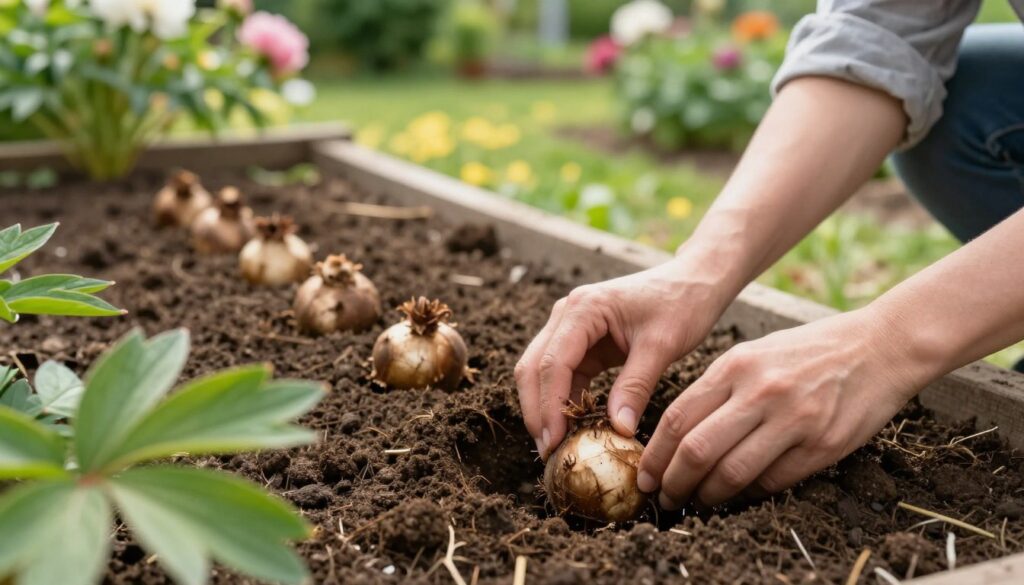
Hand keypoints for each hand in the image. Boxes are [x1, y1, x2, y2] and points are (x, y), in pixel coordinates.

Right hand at [514, 257, 731, 458]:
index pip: (553, 363)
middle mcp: (567, 314)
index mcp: (583, 308)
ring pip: (542, 373)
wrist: (693, 281)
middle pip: (534, 368)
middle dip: (537, 411)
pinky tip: (575, 428)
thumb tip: (617, 428)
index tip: (554, 443)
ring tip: (558, 447)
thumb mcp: (662, 345)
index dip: (549, 406)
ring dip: (547, 409)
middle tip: (548, 452)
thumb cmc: (682, 304)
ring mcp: (571, 327)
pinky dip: (565, 402)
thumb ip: (636, 386)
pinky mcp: (582, 342)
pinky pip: (564, 375)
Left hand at [637, 307, 932, 508]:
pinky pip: (773, 481)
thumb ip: (718, 387)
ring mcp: (793, 419)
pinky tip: (738, 495)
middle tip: (664, 497)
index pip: (678, 418)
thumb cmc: (810, 350)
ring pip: (732, 473)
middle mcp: (760, 392)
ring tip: (697, 501)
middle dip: (673, 482)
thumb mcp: (755, 353)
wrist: (880, 346)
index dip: (654, 454)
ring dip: (707, 496)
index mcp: (736, 365)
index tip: (645, 474)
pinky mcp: (823, 444)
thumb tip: (677, 433)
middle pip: (697, 450)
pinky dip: (748, 494)